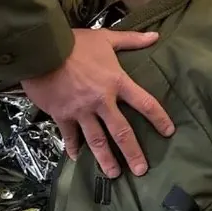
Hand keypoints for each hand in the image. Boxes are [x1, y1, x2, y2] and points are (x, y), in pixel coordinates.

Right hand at [21, 27, 172, 177]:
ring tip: (113, 175)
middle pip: (122, 131)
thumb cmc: (76, 42)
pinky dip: (73, 147)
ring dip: (106, 159)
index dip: (159, 118)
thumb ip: (132, 40)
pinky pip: (70, 135)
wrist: (43, 49)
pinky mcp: (62, 115)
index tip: (168, 132)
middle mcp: (102, 101)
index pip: (144, 103)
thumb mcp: (106, 38)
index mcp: (117, 82)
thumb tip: (156, 35)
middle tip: (142, 170)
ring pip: (97, 140)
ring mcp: (81, 110)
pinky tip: (76, 158)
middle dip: (133, 152)